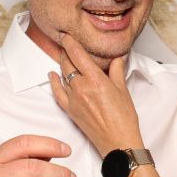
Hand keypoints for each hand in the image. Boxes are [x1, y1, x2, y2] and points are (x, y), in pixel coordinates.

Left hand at [49, 33, 142, 155]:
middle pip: (67, 63)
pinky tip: (52, 75)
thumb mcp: (122, 89)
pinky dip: (54, 82)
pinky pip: (57, 92)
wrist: (118, 142)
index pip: (77, 54)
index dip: (70, 42)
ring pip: (62, 75)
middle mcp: (81, 87)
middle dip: (65, 51)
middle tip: (65, 43)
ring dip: (62, 64)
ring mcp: (73, 99)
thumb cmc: (124, 118)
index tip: (66, 35)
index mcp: (95, 79)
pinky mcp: (70, 110)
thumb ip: (116, 71)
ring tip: (63, 56)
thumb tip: (118, 58)